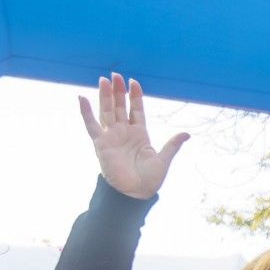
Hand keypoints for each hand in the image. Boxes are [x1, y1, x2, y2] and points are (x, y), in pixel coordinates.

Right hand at [77, 74, 188, 198]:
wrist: (135, 194)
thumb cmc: (149, 180)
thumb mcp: (163, 159)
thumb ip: (172, 145)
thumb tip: (187, 134)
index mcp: (140, 134)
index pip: (136, 110)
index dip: (135, 96)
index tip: (134, 81)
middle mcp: (124, 132)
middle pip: (120, 107)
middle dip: (118, 91)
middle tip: (116, 75)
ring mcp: (112, 136)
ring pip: (107, 111)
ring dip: (105, 96)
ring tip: (104, 80)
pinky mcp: (101, 144)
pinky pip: (91, 125)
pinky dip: (85, 112)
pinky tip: (82, 97)